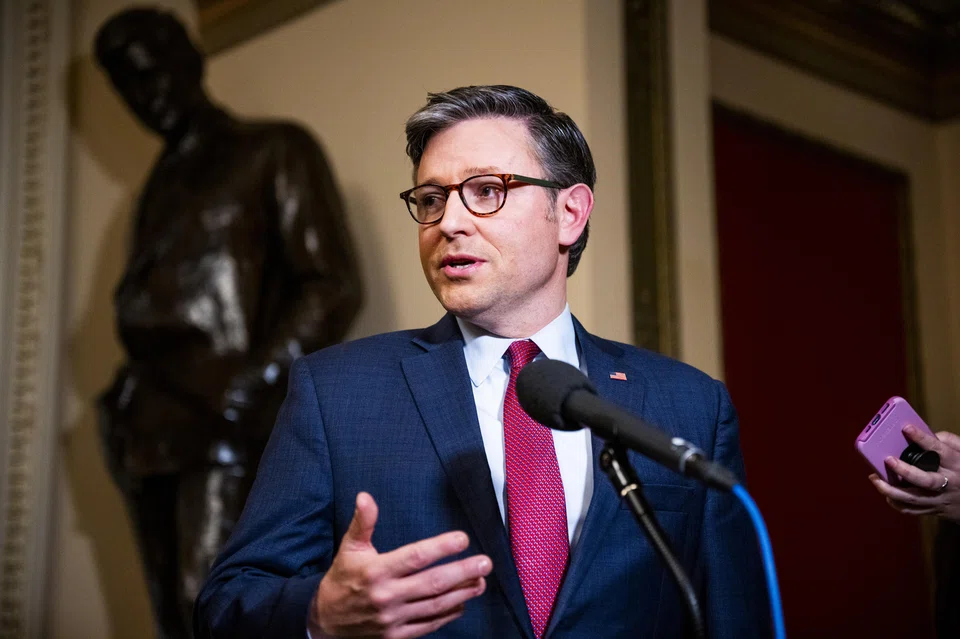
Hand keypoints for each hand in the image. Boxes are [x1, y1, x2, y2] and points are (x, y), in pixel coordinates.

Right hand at [308, 492, 491, 638]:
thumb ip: (363, 522)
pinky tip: (463, 603)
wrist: (326, 620)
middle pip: (432, 583)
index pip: (415, 557)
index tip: (463, 538)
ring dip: (462, 593)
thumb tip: (365, 496)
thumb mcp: (350, 548)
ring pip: (435, 605)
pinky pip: (428, 625)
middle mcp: (387, 596)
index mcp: (376, 571)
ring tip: (481, 581)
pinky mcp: (396, 636)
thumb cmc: (343, 578)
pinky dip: (448, 615)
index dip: (441, 547)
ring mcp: (393, 619)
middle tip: (485, 562)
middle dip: (462, 572)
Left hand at [869, 425, 959, 522]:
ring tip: (875, 478)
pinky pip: (912, 510)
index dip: (922, 438)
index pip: (938, 449)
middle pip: (925, 479)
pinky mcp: (934, 510)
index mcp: (955, 463)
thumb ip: (947, 440)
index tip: (906, 427)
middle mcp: (947, 483)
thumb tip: (924, 432)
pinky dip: (896, 503)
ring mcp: (939, 499)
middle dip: (905, 471)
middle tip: (887, 459)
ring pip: (914, 498)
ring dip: (892, 490)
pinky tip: (885, 493)